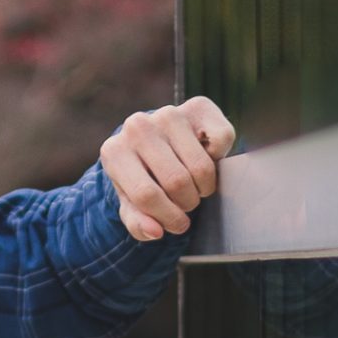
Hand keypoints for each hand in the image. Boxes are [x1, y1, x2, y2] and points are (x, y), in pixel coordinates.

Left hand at [100, 97, 235, 241]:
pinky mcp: (198, 106)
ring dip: (205, 187)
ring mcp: (168, 114)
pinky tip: (205, 158)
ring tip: (195, 187)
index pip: (146, 195)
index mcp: (114, 152)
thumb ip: (138, 223)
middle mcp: (137, 127)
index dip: (168, 217)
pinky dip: (220, 158)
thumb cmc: (143, 178)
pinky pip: (223, 141)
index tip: (178, 225)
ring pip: (201, 167)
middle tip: (187, 204)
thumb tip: (155, 231)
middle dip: (188, 203)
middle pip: (177, 182)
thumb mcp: (132, 204)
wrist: (156, 141)